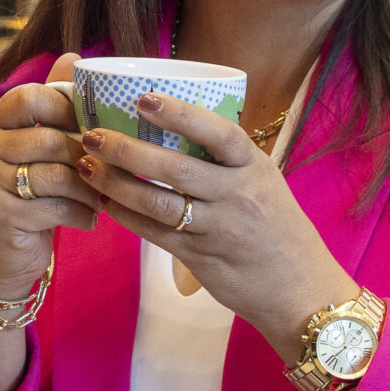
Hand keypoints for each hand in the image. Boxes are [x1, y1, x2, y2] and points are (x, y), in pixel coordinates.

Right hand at [0, 53, 103, 297]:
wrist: (0, 257)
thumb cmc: (26, 197)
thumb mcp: (38, 149)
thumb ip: (52, 106)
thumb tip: (73, 56)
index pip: (31, 97)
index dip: (68, 110)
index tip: (90, 130)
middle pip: (50, 139)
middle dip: (86, 158)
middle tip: (105, 172)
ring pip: (55, 174)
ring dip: (88, 189)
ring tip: (100, 198)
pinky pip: (54, 206)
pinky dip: (80, 214)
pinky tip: (87, 219)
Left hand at [74, 92, 357, 364]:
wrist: (302, 292)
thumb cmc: (279, 230)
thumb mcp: (264, 184)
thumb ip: (227, 161)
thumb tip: (177, 128)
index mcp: (255, 167)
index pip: (218, 132)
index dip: (179, 114)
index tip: (143, 98)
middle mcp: (238, 195)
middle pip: (174, 168)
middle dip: (127, 150)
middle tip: (92, 136)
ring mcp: (218, 228)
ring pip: (157, 202)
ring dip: (116, 184)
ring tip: (87, 168)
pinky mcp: (200, 257)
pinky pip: (154, 233)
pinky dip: (126, 216)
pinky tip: (105, 202)